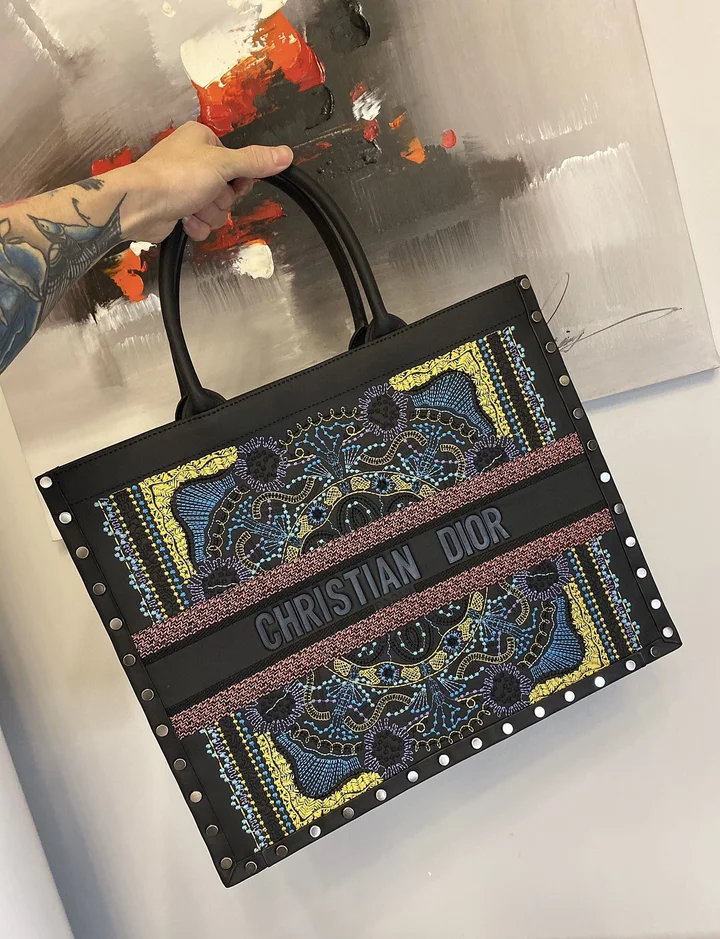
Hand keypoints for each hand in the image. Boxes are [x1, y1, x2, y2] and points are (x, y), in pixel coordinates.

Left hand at [110, 121, 293, 242]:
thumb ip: (255, 162)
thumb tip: (287, 154)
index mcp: (202, 140)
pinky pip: (201, 222)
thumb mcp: (222, 165)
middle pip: (228, 189)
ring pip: (216, 209)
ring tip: (192, 209)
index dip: (239, 179)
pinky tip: (185, 222)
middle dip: (220, 201)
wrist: (138, 205)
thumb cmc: (176, 177)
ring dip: (208, 215)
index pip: (237, 163)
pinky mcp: (177, 209)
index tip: (232, 182)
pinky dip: (196, 226)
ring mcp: (184, 186)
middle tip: (206, 196)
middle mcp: (193, 160)